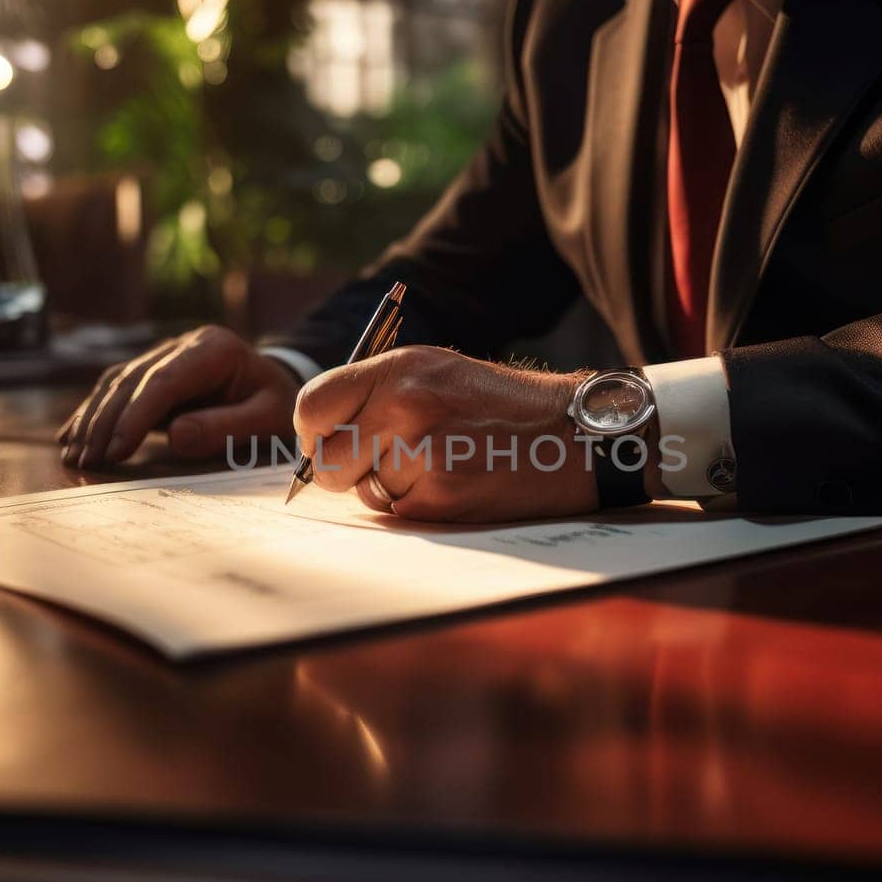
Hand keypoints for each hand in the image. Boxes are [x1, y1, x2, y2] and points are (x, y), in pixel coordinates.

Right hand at [59, 326, 299, 468]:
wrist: (277, 385)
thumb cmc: (275, 404)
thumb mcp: (268, 418)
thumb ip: (227, 426)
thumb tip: (175, 437)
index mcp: (214, 348)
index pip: (164, 380)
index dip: (135, 415)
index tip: (116, 449)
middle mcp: (182, 345)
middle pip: (132, 381)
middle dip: (106, 422)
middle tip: (88, 460)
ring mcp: (163, 355)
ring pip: (116, 384)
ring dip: (92, 420)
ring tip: (74, 455)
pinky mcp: (152, 372)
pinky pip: (115, 391)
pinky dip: (93, 414)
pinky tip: (71, 437)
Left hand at [293, 345, 596, 522]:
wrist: (569, 436)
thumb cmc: (497, 407)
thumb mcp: (435, 371)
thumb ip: (375, 394)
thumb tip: (316, 436)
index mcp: (398, 368)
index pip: (312, 406)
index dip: (313, 434)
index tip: (327, 443)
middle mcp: (404, 404)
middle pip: (325, 462)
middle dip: (342, 472)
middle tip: (379, 464)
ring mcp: (421, 452)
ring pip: (361, 492)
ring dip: (386, 489)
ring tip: (435, 465)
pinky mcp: (440, 496)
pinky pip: (395, 513)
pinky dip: (415, 507)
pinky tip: (452, 484)